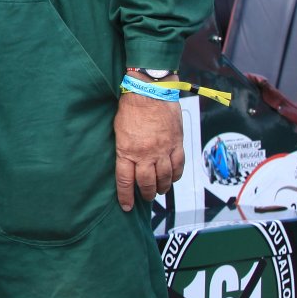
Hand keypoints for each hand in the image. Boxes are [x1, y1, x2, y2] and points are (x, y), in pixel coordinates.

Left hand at [113, 91, 183, 210]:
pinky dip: (176, 176)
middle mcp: (146, 154)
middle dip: (146, 194)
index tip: (126, 206)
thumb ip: (123, 148)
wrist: (150, 91)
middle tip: (145, 197)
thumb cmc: (131, 107)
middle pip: (147, 183)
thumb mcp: (118, 130)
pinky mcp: (176, 145)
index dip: (126, 197)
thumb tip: (125, 162)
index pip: (125, 181)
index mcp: (127, 151)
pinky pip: (178, 167)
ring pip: (165, 179)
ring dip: (162, 188)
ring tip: (158, 191)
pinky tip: (172, 178)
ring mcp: (163, 151)